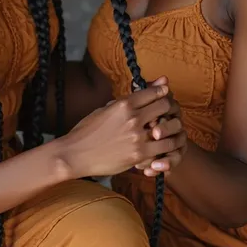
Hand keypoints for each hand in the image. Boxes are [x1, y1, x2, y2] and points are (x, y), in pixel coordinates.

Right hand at [58, 84, 182, 178]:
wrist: (76, 154)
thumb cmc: (87, 130)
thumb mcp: (105, 108)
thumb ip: (124, 101)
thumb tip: (138, 91)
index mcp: (123, 104)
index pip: (152, 92)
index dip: (161, 90)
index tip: (165, 91)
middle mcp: (133, 118)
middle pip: (164, 107)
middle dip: (168, 107)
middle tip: (169, 110)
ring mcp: (137, 137)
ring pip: (168, 129)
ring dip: (171, 128)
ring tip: (170, 129)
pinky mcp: (139, 155)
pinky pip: (162, 149)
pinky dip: (165, 147)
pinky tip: (163, 146)